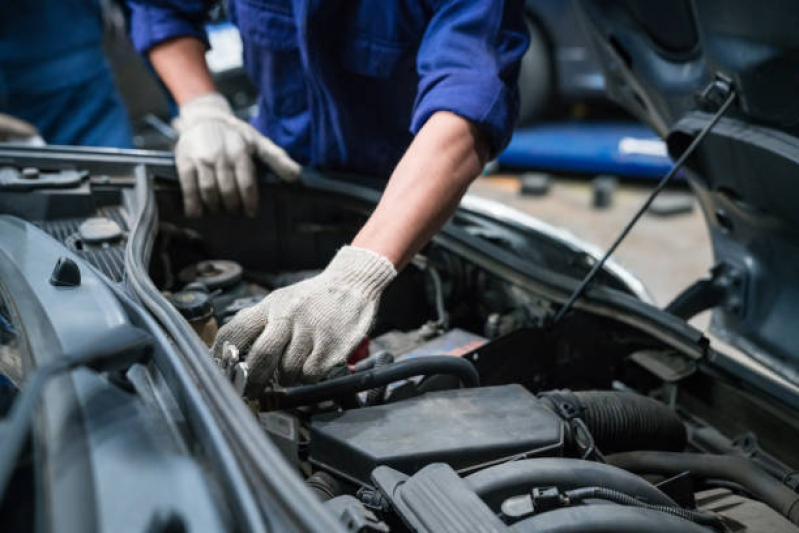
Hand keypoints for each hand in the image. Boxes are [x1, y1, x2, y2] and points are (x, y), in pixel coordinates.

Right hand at [174, 93, 300, 216]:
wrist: (204, 118)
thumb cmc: (235, 134)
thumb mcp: (258, 142)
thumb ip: (277, 159)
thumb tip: (296, 175)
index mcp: (240, 152)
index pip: (247, 183)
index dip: (249, 202)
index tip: (250, 213)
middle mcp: (220, 156)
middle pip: (228, 190)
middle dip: (233, 205)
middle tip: (235, 211)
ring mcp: (201, 159)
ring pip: (209, 191)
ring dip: (215, 206)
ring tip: (219, 210)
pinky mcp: (185, 162)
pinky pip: (189, 187)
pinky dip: (192, 203)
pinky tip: (196, 213)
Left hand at [212, 246, 396, 386]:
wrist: (351, 284)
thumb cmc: (312, 298)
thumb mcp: (280, 300)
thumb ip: (258, 322)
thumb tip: (229, 351)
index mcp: (270, 306)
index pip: (236, 331)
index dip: (223, 355)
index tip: (223, 371)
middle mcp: (287, 317)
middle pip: (261, 357)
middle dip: (252, 381)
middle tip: (250, 391)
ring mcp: (310, 332)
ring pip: (287, 371)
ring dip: (286, 378)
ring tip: (292, 369)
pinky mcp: (330, 346)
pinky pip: (309, 375)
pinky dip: (307, 377)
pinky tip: (311, 365)